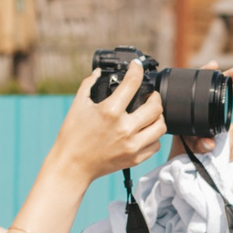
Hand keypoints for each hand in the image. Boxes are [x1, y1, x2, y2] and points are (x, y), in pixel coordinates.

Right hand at [51, 58, 167, 183]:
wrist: (72, 166)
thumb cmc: (72, 136)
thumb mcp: (78, 105)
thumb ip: (88, 84)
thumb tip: (98, 72)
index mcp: (110, 111)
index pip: (132, 83)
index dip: (137, 69)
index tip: (137, 66)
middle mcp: (124, 128)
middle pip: (155, 106)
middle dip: (154, 96)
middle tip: (149, 95)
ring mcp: (132, 145)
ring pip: (161, 126)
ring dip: (158, 117)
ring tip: (151, 114)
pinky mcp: (135, 158)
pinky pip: (155, 144)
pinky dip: (153, 136)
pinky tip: (145, 131)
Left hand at [173, 72, 232, 160]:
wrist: (187, 163)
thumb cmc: (182, 148)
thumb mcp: (185, 144)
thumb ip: (196, 144)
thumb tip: (210, 144)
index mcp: (197, 111)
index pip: (204, 87)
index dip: (210, 73)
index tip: (215, 65)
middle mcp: (211, 114)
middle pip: (225, 95)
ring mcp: (222, 126)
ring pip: (232, 127)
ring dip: (227, 140)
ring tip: (220, 152)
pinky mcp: (229, 139)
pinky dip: (232, 149)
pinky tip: (228, 157)